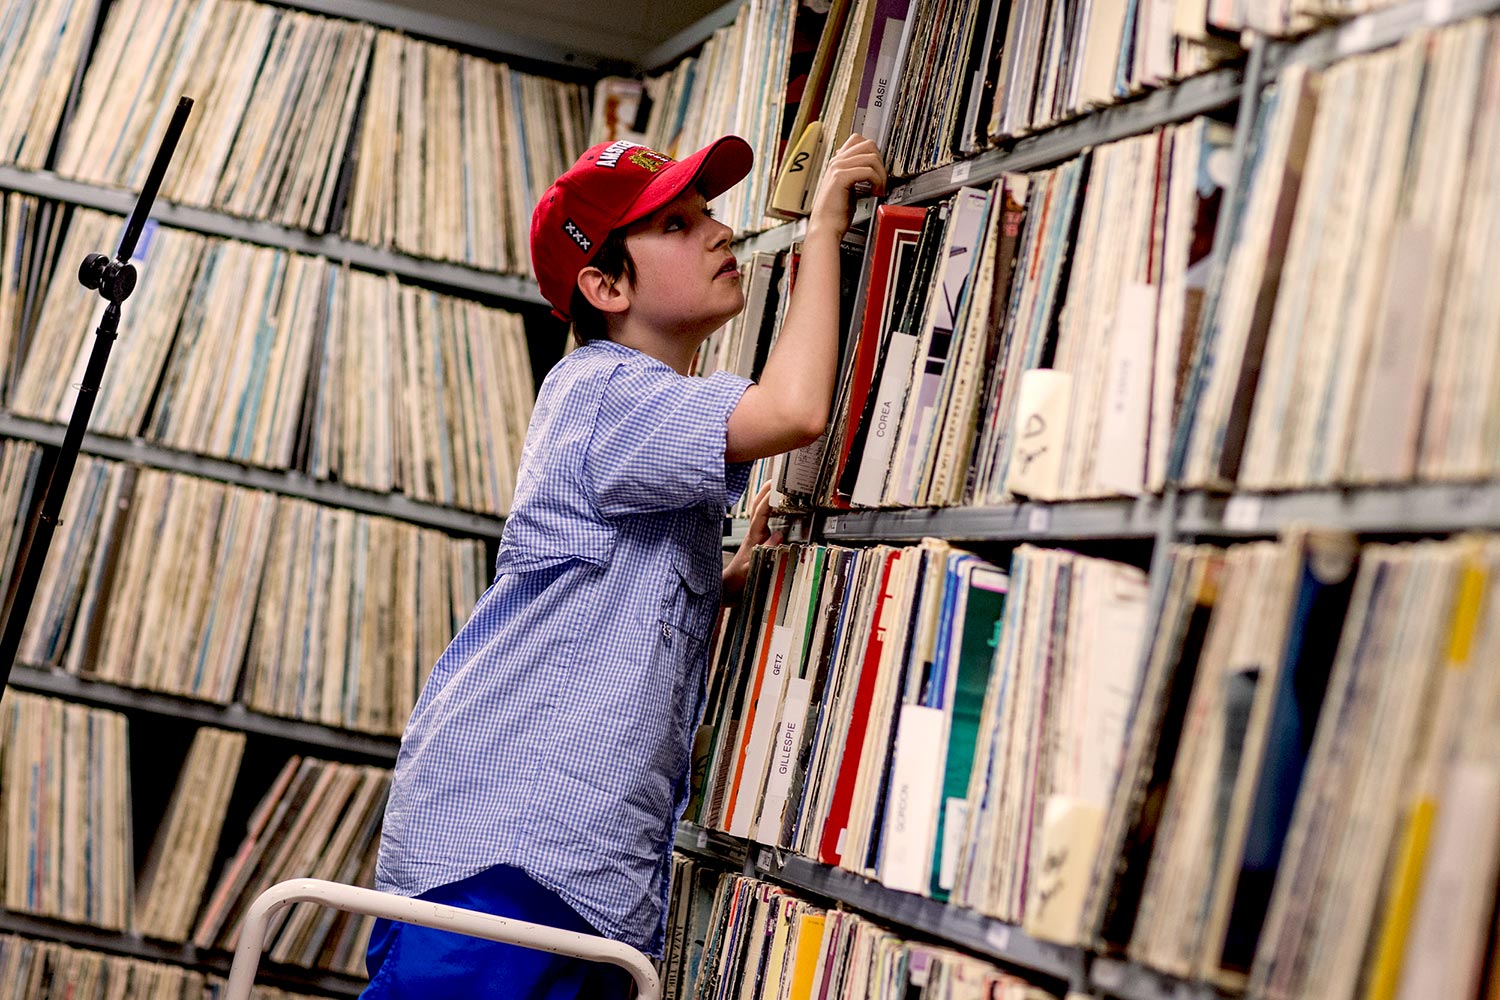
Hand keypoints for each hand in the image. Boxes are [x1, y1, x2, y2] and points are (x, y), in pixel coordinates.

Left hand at [722, 483, 783, 601]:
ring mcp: (755, 537)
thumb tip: (779, 536)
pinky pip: (765, 522)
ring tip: (779, 487)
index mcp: (753, 537)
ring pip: (761, 512)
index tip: (776, 485)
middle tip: (779, 478)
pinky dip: (771, 511)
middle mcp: (754, 534)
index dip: (768, 498)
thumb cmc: (738, 581)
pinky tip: (778, 509)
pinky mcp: (758, 543)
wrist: (728, 590)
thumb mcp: (752, 569)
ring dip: (768, 498)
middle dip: (767, 491)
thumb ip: (764, 553)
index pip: (761, 512)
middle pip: (759, 506)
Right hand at [807, 134, 887, 238]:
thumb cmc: (836, 213)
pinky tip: (874, 192)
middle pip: (868, 145)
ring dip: (881, 174)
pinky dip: (877, 181)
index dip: (874, 152)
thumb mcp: (848, 188)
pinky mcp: (840, 177)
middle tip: (881, 179)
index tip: (878, 170)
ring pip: (871, 157)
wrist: (826, 227)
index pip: (859, 140)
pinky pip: (868, 171)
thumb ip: (856, 175)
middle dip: (881, 162)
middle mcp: (836, 161)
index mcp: (837, 162)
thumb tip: (871, 169)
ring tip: (879, 189)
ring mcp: (837, 168)